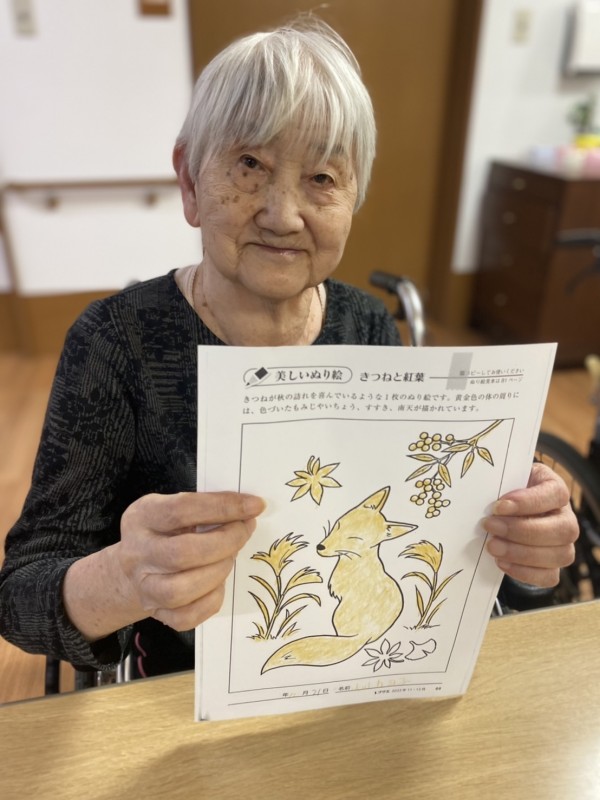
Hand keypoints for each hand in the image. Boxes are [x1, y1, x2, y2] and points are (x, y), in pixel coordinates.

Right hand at [116, 491, 264, 630]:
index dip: (223, 506)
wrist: (133, 569)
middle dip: (226, 541)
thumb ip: (203, 507)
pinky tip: (219, 582)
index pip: (182, 510)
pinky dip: (212, 599)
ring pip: (182, 589)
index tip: (254, 505)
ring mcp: (144, 587)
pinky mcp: (157, 613)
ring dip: (219, 571)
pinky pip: (187, 616)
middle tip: (245, 530)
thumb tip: (246, 509)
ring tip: (231, 556)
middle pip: (183, 553)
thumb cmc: (164, 532)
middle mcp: (137, 554)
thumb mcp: (172, 508)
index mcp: (142, 517)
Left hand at [483, 462, 578, 586]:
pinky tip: (501, 562)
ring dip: (522, 554)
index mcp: (555, 489)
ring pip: (560, 555)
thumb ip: (501, 482)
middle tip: (490, 526)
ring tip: (492, 547)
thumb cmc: (505, 490)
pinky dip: (525, 572)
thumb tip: (484, 494)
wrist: (501, 513)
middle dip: (522, 531)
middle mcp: (565, 518)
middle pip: (563, 529)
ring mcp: (563, 545)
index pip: (556, 494)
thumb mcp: (504, 478)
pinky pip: (549, 576)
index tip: (499, 506)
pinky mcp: (552, 566)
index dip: (529, 502)